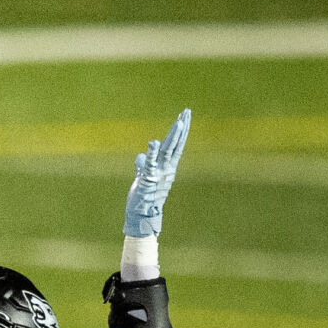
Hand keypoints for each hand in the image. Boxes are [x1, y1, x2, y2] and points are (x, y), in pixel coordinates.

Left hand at [124, 109, 190, 237]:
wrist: (141, 216)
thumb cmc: (143, 198)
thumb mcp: (143, 178)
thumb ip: (143, 166)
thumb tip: (140, 156)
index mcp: (167, 168)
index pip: (176, 146)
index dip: (181, 131)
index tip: (184, 117)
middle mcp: (166, 169)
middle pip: (175, 144)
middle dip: (181, 128)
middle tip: (187, 112)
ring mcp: (159, 174)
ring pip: (168, 151)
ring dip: (173, 136)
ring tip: (179, 122)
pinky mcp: (148, 179)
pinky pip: (151, 163)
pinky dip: (152, 153)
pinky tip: (154, 141)